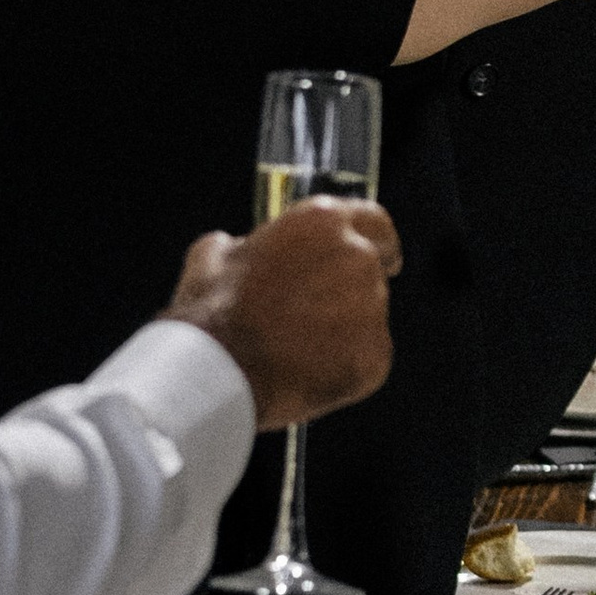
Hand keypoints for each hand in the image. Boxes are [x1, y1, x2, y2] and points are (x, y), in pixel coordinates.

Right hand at [166, 201, 400, 431]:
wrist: (218, 374)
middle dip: (348, 289)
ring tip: (296, 345)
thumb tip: (239, 248)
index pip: (373, 220)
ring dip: (344, 327)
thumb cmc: (213, 315)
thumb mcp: (211, 257)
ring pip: (370, 315)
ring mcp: (371, 308)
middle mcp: (357, 258)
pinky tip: (307, 369)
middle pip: (371, 270)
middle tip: (314, 312)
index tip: (383, 253)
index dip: (377, 239)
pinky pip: (368, 356)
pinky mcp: (376, 355)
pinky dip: (346, 364)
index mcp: (322, 222)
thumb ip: (243, 245)